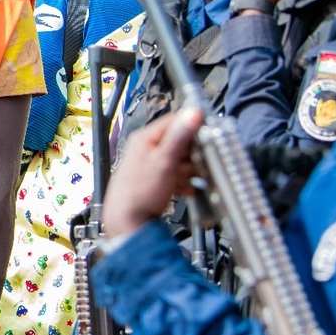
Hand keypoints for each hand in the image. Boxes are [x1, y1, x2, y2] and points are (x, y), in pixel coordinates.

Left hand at [101, 109, 201, 236]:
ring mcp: (149, 164)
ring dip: (188, 171)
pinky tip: (184, 190)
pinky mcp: (154, 179)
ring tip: (186, 181)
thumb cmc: (139, 192)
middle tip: (196, 166)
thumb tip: (193, 113)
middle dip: (191, 155)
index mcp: (145, 138)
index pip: (174, 121)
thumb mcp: (165, 161)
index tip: (208, 135)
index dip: (193, 127)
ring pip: (179, 160)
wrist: (127, 221)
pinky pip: (175, 175)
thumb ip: (180, 136)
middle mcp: (145, 148)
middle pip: (179, 142)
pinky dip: (182, 182)